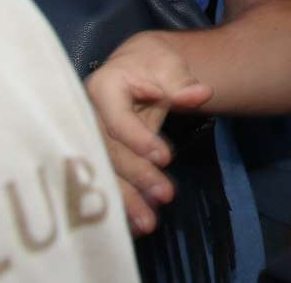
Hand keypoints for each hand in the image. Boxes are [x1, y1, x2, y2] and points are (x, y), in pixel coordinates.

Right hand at [85, 31, 212, 235]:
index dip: (139, 140)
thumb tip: (200, 94)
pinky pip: (108, 181)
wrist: (137, 69)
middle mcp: (89, 117)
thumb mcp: (169, 65)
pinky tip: (135, 225)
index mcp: (103, 89)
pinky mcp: (100, 157)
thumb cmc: (151, 65)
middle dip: (137, 177)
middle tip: (166, 195)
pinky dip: (122, 203)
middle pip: (110, 153)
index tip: (166, 158)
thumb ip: (182, 83)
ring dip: (127, 199)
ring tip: (148, 223)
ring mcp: (91, 140)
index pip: (118, 120)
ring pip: (106, 173)